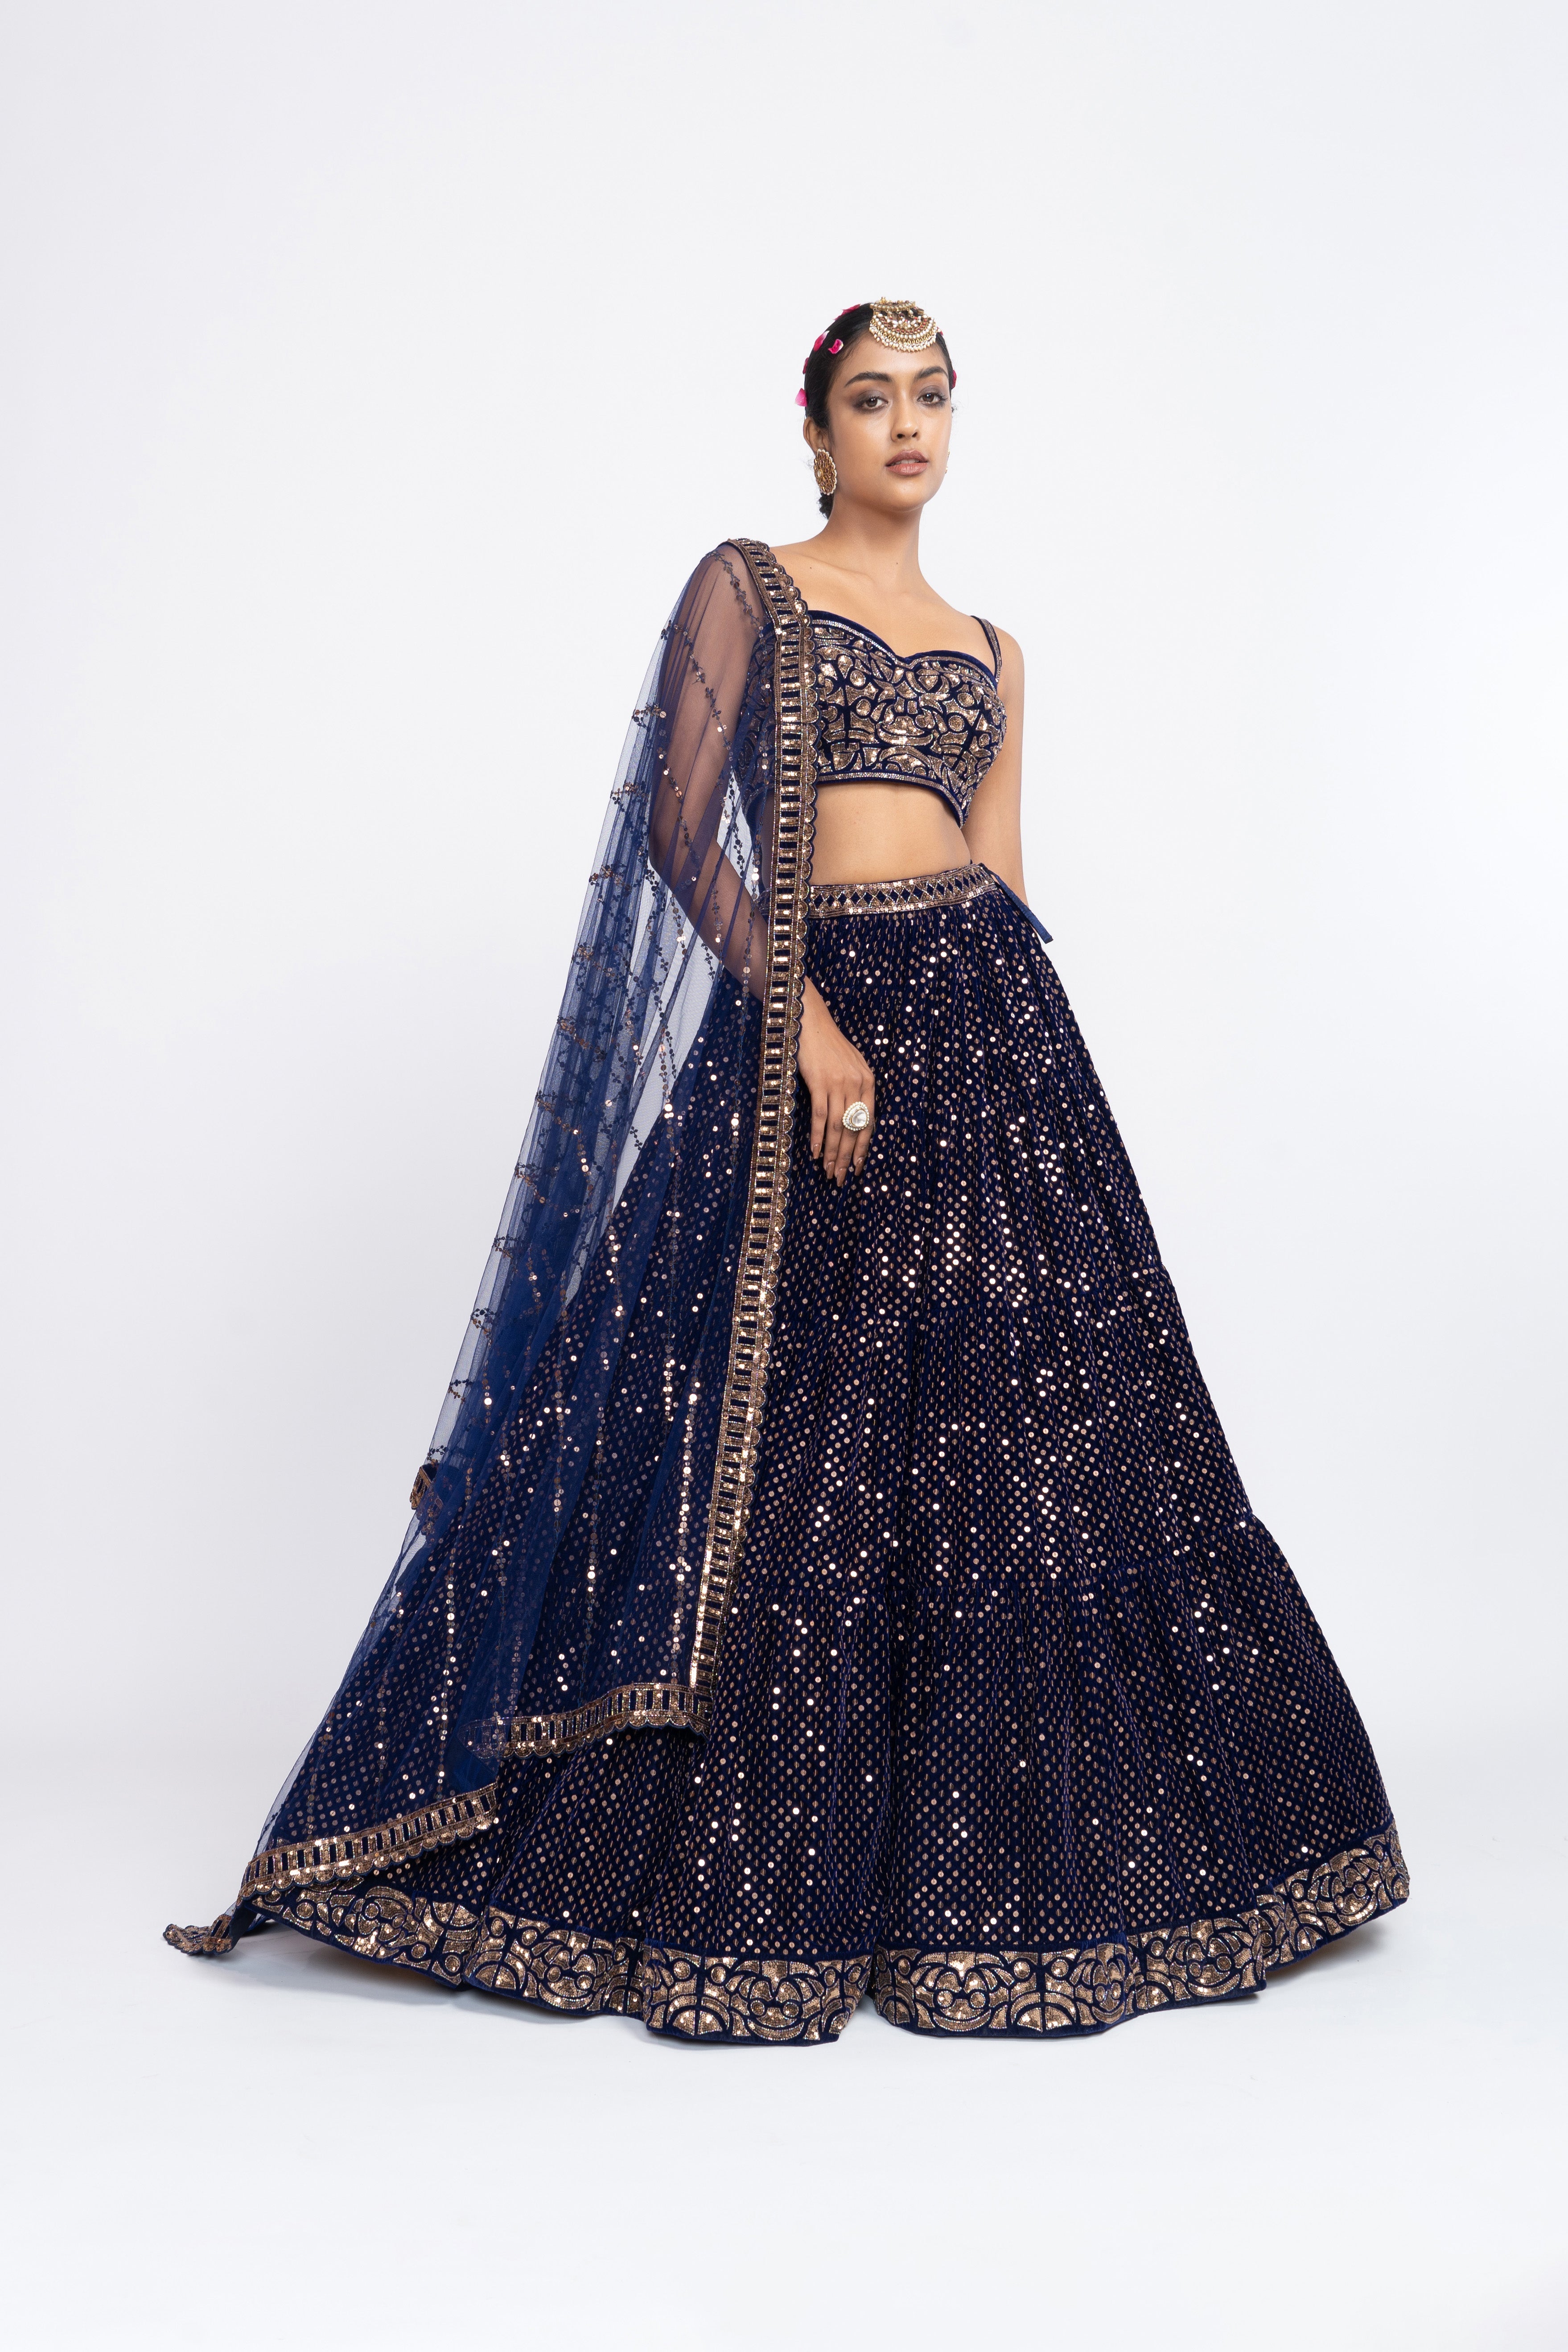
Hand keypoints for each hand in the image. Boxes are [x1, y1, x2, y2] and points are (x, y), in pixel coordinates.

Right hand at [797, 980, 874, 1185]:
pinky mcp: (820, 1082)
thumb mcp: (851, 1065)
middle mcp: (857, 1084)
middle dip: (847, 1157)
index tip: (858, 1167)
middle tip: (841, 1178)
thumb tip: (853, 1120)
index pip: (868, 1123)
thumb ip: (856, 1090)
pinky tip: (815, 1152)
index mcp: (868, 1082)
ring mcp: (839, 1083)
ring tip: (828, 1171)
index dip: (863, 1148)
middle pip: (853, 1129)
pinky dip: (817, 1137)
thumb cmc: (829, 1045)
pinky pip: (820, 1116)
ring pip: (837, 1127)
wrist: (811, 1020)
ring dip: (832, 1153)